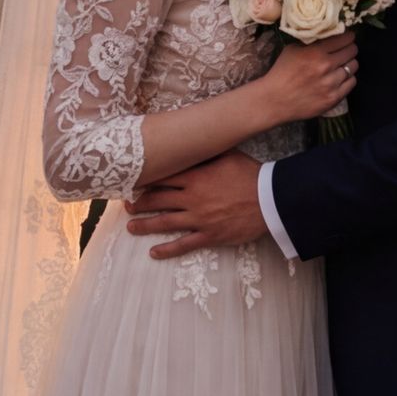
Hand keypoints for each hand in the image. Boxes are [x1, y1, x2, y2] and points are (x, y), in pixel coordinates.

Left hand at [121, 149, 266, 258]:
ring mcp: (199, 219)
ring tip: (131, 227)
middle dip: (140, 203)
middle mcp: (193, 198)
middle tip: (127, 206)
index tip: (134, 184)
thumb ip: (209, 152)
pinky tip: (154, 253)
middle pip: (158, 200)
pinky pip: (184, 245)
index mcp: (196, 177)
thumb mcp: (229, 156)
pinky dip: (167, 250)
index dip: (146, 182)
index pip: (163, 179)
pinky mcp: (209, 235)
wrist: (270, 200)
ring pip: (165, 222)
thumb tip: (196, 143)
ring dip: (145, 225)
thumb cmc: (251, 175)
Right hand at [264, 32, 358, 124]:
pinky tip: (341, 78)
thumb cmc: (281, 72)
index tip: (349, 36)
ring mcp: (331, 84)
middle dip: (350, 48)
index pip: (343, 39)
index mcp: (315, 52)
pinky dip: (348, 78)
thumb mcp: (293, 49)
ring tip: (343, 64)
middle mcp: (326, 66)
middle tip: (346, 49)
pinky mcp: (333, 98)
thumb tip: (328, 34)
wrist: (274, 100)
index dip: (348, 36)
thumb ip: (311, 42)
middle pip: (352, 51)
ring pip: (353, 66)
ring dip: (349, 63)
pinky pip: (351, 83)